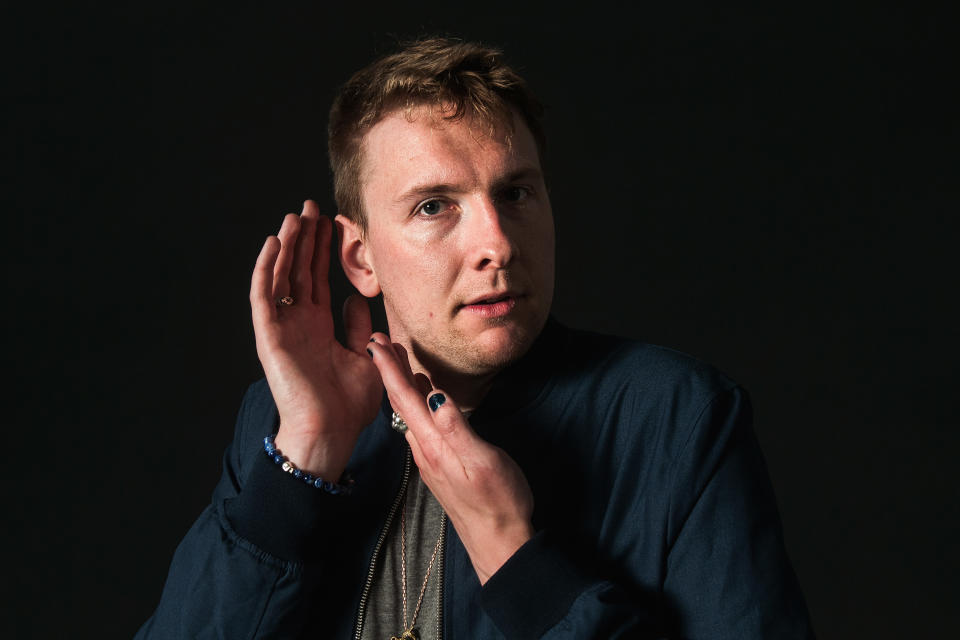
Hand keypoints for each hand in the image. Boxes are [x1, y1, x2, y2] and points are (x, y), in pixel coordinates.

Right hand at [250, 200, 381, 479]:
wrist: (331, 433)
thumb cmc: (348, 405)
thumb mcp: (365, 357)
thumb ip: (359, 327)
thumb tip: (354, 298)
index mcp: (319, 326)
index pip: (318, 278)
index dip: (321, 250)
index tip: (328, 222)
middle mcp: (298, 322)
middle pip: (298, 270)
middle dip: (304, 238)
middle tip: (310, 206)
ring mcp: (282, 328)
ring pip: (280, 276)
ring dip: (286, 245)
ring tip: (295, 216)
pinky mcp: (270, 336)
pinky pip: (264, 296)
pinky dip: (266, 269)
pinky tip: (273, 244)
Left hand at [367, 334, 534, 583]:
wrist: (499, 542)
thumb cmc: (498, 500)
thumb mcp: (480, 460)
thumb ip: (455, 427)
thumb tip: (433, 393)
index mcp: (433, 443)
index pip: (404, 397)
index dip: (388, 368)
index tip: (373, 342)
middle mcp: (426, 449)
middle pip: (400, 402)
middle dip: (388, 371)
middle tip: (378, 341)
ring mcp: (432, 459)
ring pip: (409, 414)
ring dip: (401, 385)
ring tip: (397, 361)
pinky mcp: (441, 465)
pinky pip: (420, 425)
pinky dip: (415, 402)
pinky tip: (423, 397)